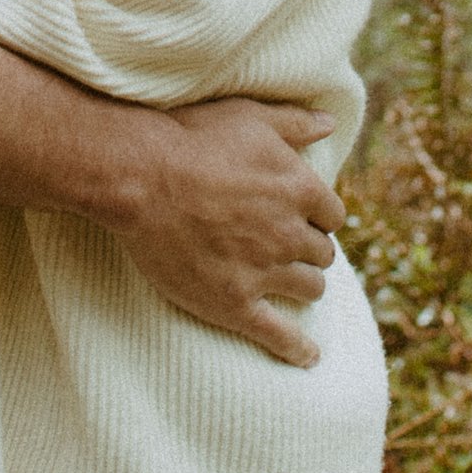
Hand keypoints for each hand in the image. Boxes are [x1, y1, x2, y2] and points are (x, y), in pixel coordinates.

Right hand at [109, 97, 343, 367]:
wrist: (139, 177)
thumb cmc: (190, 137)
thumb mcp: (248, 116)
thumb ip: (295, 122)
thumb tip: (331, 124)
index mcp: (300, 188)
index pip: (332, 214)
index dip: (317, 216)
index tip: (301, 217)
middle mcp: (290, 233)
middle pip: (322, 253)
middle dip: (308, 249)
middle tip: (285, 246)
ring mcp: (264, 271)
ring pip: (310, 288)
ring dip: (304, 284)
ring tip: (289, 283)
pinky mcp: (235, 303)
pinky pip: (279, 335)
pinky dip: (298, 349)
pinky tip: (308, 356)